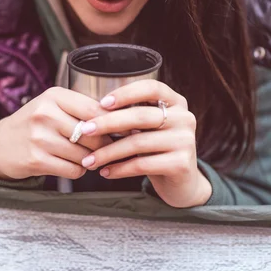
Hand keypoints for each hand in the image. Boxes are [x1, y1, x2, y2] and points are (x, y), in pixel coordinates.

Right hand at [0, 87, 111, 180]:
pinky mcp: (36, 160)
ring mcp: (40, 138)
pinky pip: (73, 170)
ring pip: (84, 154)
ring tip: (87, 156)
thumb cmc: (35, 123)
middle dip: (105, 143)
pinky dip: (79, 170)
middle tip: (108, 147)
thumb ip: (81, 109)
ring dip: (91, 159)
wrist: (0, 145)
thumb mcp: (53, 105)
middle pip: (92, 134)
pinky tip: (73, 164)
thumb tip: (120, 120)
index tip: (122, 128)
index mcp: (54, 96)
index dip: (112, 122)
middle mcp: (46, 114)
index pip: (94, 109)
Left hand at [78, 80, 211, 207]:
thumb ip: (132, 116)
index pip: (151, 88)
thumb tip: (91, 113)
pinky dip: (119, 168)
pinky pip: (142, 164)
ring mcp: (185, 141)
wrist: (183, 182)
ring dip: (108, 152)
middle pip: (140, 116)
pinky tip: (105, 172)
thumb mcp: (150, 127)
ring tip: (89, 160)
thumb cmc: (157, 149)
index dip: (126, 93)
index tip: (102, 103)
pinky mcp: (181, 164)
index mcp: (176, 102)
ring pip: (137, 142)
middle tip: (85, 130)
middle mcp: (184, 118)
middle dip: (108, 123)